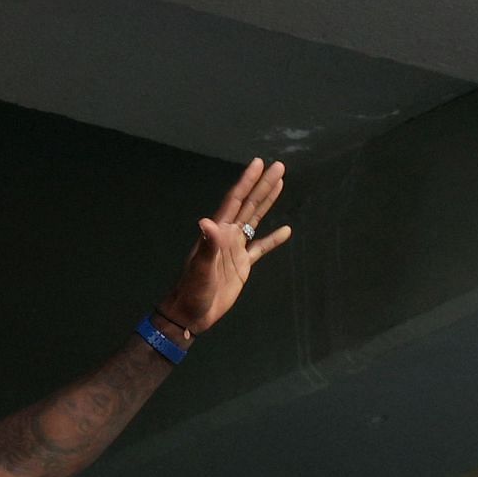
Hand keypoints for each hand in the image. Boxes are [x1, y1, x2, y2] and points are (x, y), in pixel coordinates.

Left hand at [162, 159, 291, 333]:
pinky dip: (273, 239)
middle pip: (249, 205)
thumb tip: (207, 221)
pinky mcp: (243, 265)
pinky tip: (285, 230)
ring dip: (267, 202)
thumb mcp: (200, 267)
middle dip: (263, 185)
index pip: (235, 201)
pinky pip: (261, 248)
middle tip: (279, 166)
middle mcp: (228, 235)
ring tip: (280, 184)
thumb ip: (207, 245)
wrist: (191, 313)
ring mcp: (236, 249)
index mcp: (218, 232)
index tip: (259, 163)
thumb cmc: (192, 290)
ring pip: (255, 220)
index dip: (247, 182)